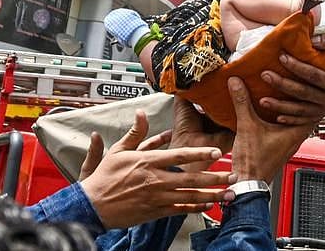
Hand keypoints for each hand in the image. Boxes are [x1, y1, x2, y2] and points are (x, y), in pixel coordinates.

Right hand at [80, 109, 231, 228]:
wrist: (91, 205)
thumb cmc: (105, 178)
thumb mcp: (118, 151)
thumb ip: (135, 133)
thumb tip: (141, 113)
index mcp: (148, 162)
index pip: (180, 156)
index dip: (200, 154)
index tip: (217, 153)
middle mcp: (155, 180)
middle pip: (191, 178)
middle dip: (215, 177)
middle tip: (233, 175)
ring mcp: (156, 198)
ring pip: (189, 197)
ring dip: (211, 195)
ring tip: (229, 194)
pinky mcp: (154, 212)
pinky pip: (179, 210)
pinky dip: (195, 208)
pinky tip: (208, 205)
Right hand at [224, 77, 314, 188]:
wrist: (247, 185)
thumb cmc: (253, 162)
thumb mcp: (246, 126)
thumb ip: (242, 102)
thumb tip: (236, 82)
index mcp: (296, 132)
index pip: (314, 108)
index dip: (312, 93)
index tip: (308, 79)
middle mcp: (297, 139)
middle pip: (308, 113)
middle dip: (303, 98)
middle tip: (300, 82)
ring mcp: (289, 144)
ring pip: (297, 122)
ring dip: (293, 109)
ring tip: (287, 93)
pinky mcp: (280, 148)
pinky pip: (287, 129)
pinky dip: (283, 118)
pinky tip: (273, 112)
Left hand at [258, 33, 324, 123]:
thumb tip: (313, 40)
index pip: (314, 76)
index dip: (297, 66)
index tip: (281, 56)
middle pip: (303, 94)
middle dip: (282, 85)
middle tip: (265, 75)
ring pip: (301, 111)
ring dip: (281, 107)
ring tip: (263, 101)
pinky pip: (306, 119)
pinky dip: (291, 120)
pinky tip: (277, 117)